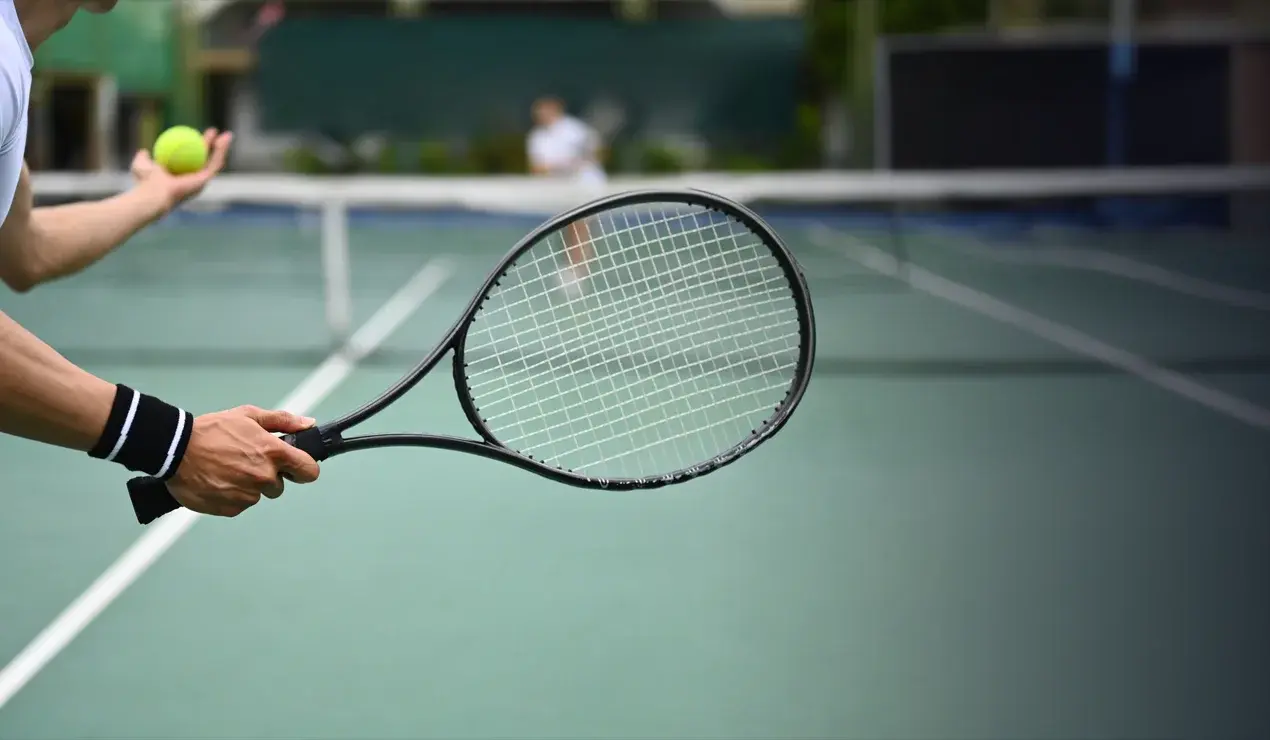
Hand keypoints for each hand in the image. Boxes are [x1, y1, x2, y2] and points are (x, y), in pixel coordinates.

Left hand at [130, 128, 232, 210]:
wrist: (153, 193)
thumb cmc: (145, 183)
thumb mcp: (141, 165)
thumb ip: (143, 159)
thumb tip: (144, 151)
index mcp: (182, 178)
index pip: (191, 159)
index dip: (196, 146)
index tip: (195, 133)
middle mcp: (194, 182)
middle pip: (206, 160)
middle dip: (213, 146)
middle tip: (212, 132)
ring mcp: (201, 182)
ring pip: (216, 161)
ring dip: (223, 148)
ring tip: (227, 134)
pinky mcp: (205, 180)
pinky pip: (215, 162)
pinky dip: (221, 151)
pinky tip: (223, 140)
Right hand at [166, 405, 320, 517]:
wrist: (175, 450)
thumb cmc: (211, 431)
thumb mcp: (248, 416)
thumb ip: (282, 421)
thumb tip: (307, 424)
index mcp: (273, 453)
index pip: (309, 471)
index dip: (304, 469)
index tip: (296, 468)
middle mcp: (264, 477)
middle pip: (279, 486)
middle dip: (267, 476)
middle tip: (245, 461)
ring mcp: (247, 495)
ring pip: (257, 495)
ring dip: (247, 486)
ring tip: (226, 469)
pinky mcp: (231, 508)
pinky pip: (239, 505)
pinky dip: (231, 496)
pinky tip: (218, 481)